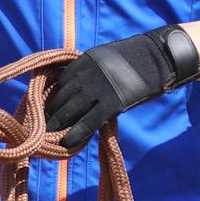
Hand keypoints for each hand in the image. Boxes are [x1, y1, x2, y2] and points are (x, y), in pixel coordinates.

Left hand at [44, 26, 199, 152]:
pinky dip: (76, 133)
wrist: (158, 57)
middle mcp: (86, 74)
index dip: (52, 97)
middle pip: (61, 97)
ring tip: (49, 136)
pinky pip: (88, 122)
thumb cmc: (135, 59)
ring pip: (70, 110)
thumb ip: (91, 71)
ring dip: (58, 124)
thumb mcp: (106, 58)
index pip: (60, 82)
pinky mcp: (112, 103)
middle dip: (50, 112)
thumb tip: (80, 89)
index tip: (47, 108)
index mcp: (83, 61)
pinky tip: (67, 142)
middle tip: (42, 125)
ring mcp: (98, 89)